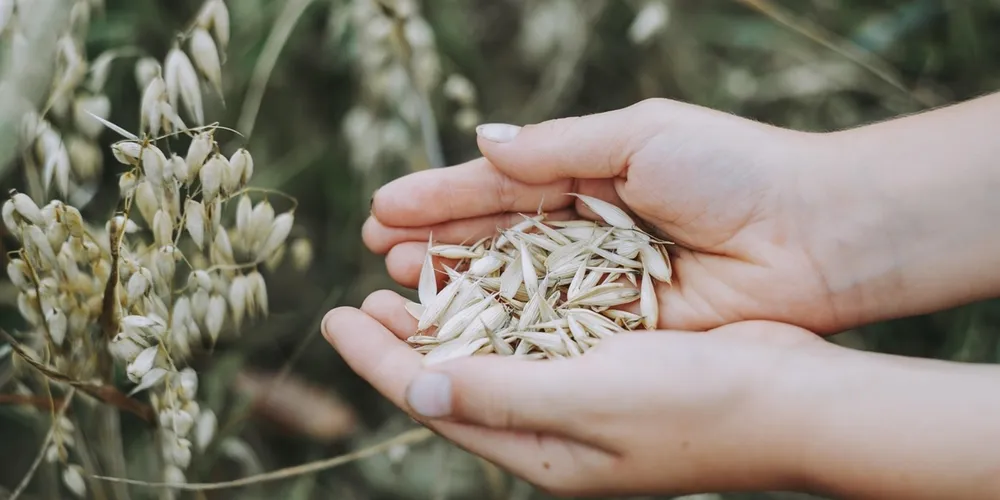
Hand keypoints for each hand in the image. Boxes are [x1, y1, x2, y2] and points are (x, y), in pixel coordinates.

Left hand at [321, 291, 831, 496]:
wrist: (794, 400)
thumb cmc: (696, 406)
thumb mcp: (589, 399)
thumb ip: (501, 393)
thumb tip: (415, 387)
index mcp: (541, 452)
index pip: (436, 402)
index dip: (378, 362)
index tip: (332, 318)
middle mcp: (553, 430)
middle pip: (455, 380)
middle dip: (403, 341)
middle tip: (359, 298)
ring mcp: (583, 398)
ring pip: (493, 355)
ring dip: (448, 319)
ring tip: (406, 282)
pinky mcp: (611, 365)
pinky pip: (536, 336)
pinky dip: (501, 308)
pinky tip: (485, 279)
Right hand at [362, 98, 862, 333]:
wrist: (814, 235)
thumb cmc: (731, 170)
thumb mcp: (639, 136)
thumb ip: (556, 147)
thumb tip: (482, 142)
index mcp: (589, 173)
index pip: (499, 185)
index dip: (441, 196)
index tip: (384, 206)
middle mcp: (587, 230)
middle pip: (496, 238)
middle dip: (437, 241)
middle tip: (378, 251)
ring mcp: (600, 282)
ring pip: (514, 285)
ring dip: (457, 284)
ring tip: (401, 283)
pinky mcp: (621, 327)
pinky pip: (551, 327)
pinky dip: (506, 327)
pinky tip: (459, 326)